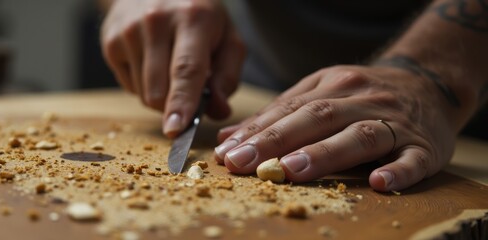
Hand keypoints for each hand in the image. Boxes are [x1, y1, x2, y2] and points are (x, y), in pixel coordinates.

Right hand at [101, 0, 244, 137]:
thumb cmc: (199, 17)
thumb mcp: (227, 38)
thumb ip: (228, 77)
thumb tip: (218, 111)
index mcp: (193, 18)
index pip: (186, 69)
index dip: (181, 103)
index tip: (175, 130)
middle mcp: (156, 22)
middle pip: (159, 91)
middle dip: (175, 106)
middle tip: (189, 91)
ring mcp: (128, 31)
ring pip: (143, 94)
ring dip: (161, 95)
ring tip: (169, 66)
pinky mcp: (110, 41)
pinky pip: (129, 87)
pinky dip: (144, 85)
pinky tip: (151, 60)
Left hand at [214, 65, 456, 191]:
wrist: (431, 83)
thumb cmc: (364, 95)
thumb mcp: (322, 91)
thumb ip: (279, 113)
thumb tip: (230, 136)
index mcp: (333, 85)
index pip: (289, 109)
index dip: (257, 131)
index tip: (227, 153)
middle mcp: (362, 99)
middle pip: (316, 118)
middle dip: (276, 141)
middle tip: (243, 162)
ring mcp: (394, 121)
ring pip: (359, 135)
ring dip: (325, 153)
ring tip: (292, 170)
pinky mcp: (423, 145)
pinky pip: (412, 158)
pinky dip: (398, 170)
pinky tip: (379, 182)